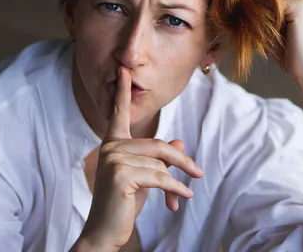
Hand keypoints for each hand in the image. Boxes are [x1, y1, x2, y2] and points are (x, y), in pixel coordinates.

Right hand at [79, 66, 203, 249]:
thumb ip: (159, 158)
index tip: (123, 71)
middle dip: (181, 161)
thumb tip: (181, 142)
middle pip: (158, 145)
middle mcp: (111, 147)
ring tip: (184, 193)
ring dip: (177, 180)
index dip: (123, 93)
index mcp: (113, 143)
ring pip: (160, 163)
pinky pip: (159, 177)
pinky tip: (183, 198)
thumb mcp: (145, 177)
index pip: (119, 113)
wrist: (104, 232)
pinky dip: (175, 189)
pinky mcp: (120, 175)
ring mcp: (113, 159)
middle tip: (198, 173)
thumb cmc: (123, 203)